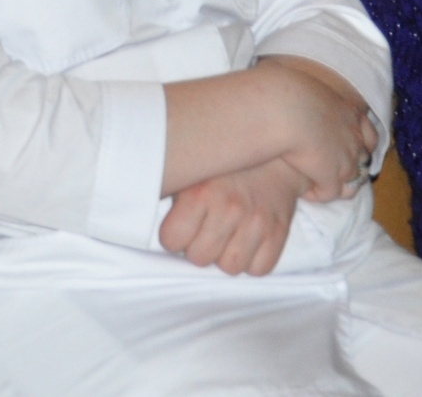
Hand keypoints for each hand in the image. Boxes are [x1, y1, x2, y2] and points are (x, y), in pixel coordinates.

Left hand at [160, 156, 307, 274]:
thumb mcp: (189, 172)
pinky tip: (245, 243)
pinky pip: (260, 269)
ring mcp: (257, 221)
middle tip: (202, 232)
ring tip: (224, 238)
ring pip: (230, 267)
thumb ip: (170, 195)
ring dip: (224, 257)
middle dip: (197, 249)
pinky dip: (251, 262)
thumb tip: (140, 215)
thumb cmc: (222, 166)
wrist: (272, 153)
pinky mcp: (280, 231)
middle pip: (200, 258)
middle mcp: (229, 208)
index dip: (172, 238)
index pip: (172, 241)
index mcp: (200, 193)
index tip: (178, 228)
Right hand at [261, 57, 377, 198]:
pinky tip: (303, 190)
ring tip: (315, 180)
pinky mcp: (330, 177)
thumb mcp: (299, 83)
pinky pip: (329, 193)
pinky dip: (318, 193)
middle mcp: (352, 138)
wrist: (281, 110)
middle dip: (350, 163)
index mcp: (347, 112)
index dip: (359, 140)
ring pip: (350, 179)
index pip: (367, 131)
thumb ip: (303, 91)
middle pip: (363, 157)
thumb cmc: (282, 90)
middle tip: (329, 165)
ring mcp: (345, 160)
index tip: (343, 143)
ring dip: (334, 180)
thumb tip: (284, 84)